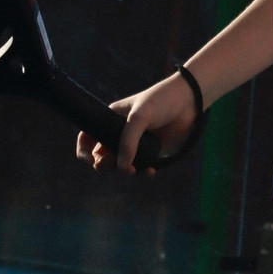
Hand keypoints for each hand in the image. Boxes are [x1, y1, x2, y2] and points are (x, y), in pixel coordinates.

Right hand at [75, 72, 198, 174]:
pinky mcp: (150, 150)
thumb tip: (121, 168)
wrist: (189, 102)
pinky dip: (141, 171)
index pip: (87, 136)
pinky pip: (139, 166)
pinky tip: (150, 171)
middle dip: (105, 165)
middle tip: (115, 165)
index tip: (91, 162)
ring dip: (124, 171)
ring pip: (120, 164)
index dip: (84, 151)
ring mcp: (135, 142)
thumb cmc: (161, 102)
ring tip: (134, 170)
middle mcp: (120, 131)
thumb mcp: (139, 118)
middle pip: (102, 155)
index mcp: (111, 118)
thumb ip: (128, 142)